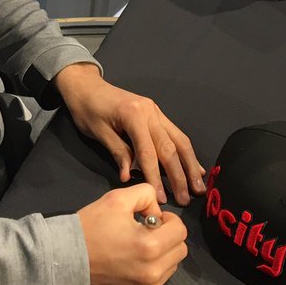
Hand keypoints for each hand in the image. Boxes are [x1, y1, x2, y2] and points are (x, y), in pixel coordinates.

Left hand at [54, 64, 205, 205]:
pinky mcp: (157, 114)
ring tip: (198, 186)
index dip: (155, 177)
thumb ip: (119, 153)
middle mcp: (150, 112)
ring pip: (179, 140)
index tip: (161, 198)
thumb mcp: (98, 133)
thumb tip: (130, 178)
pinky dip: (185, 152)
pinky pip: (175, 134)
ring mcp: (156, 112)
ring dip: (190, 165)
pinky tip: (195, 167)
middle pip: (169, 148)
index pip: (148, 153)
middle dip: (179, 176)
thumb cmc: (87, 109)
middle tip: (186, 199)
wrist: (86, 86)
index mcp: (134, 115)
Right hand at [77, 183, 188, 284]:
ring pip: (171, 267)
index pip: (181, 231)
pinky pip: (158, 282)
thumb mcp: (117, 198)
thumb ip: (146, 194)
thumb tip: (158, 213)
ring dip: (161, 254)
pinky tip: (130, 262)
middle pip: (180, 250)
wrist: (63, 258)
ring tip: (136, 247)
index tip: (150, 218)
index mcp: (150, 246)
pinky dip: (150, 270)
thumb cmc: (91, 226)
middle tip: (145, 231)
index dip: (168, 219)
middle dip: (167, 237)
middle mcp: (153, 272)